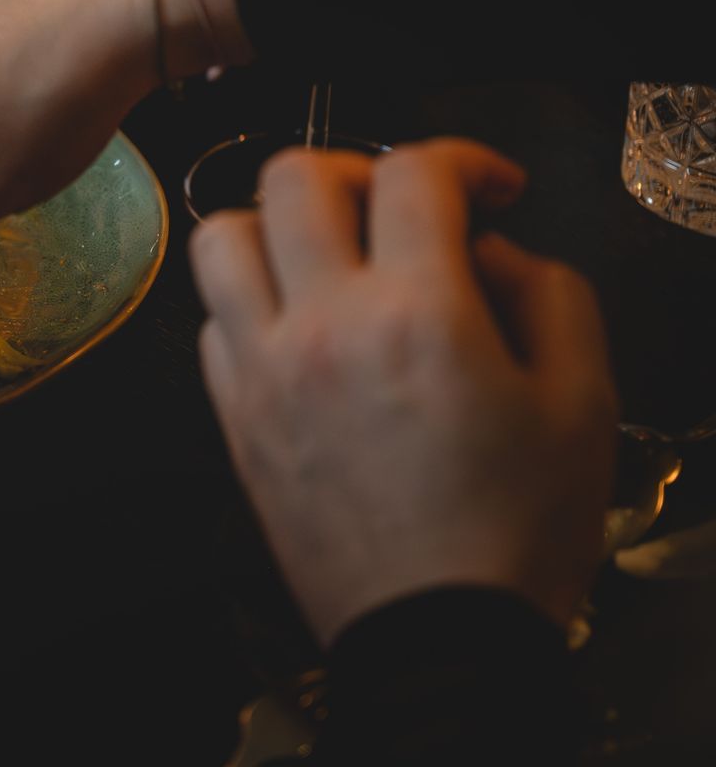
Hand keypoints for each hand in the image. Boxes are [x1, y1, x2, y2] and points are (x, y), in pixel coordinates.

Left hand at [190, 140, 617, 645]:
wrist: (438, 635)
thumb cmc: (515, 529)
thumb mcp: (582, 402)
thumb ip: (549, 294)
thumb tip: (492, 249)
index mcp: (418, 314)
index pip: (412, 173)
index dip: (461, 157)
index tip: (487, 188)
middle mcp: (321, 326)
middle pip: (293, 177)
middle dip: (356, 169)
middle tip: (399, 210)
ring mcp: (261, 369)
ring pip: (220, 235)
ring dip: (275, 225)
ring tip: (329, 256)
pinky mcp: (231, 415)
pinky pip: (210, 318)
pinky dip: (248, 299)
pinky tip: (300, 326)